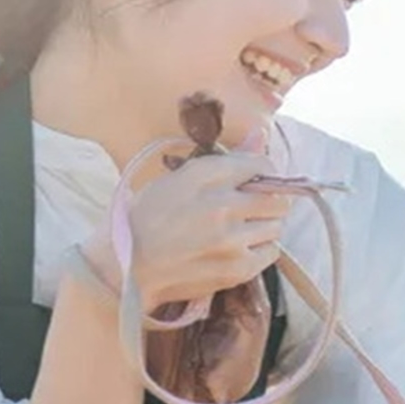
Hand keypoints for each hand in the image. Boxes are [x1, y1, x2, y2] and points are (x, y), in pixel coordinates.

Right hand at [86, 148, 293, 307]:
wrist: (128, 268)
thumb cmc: (147, 220)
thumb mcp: (177, 178)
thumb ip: (225, 159)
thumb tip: (260, 134)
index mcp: (202, 175)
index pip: (260, 165)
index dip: (264, 173)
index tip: (257, 181)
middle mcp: (221, 204)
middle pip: (276, 198)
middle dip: (269, 201)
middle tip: (254, 209)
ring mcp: (231, 239)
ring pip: (276, 225)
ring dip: (265, 226)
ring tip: (242, 230)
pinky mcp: (237, 268)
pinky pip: (271, 251)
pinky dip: (261, 248)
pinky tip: (239, 248)